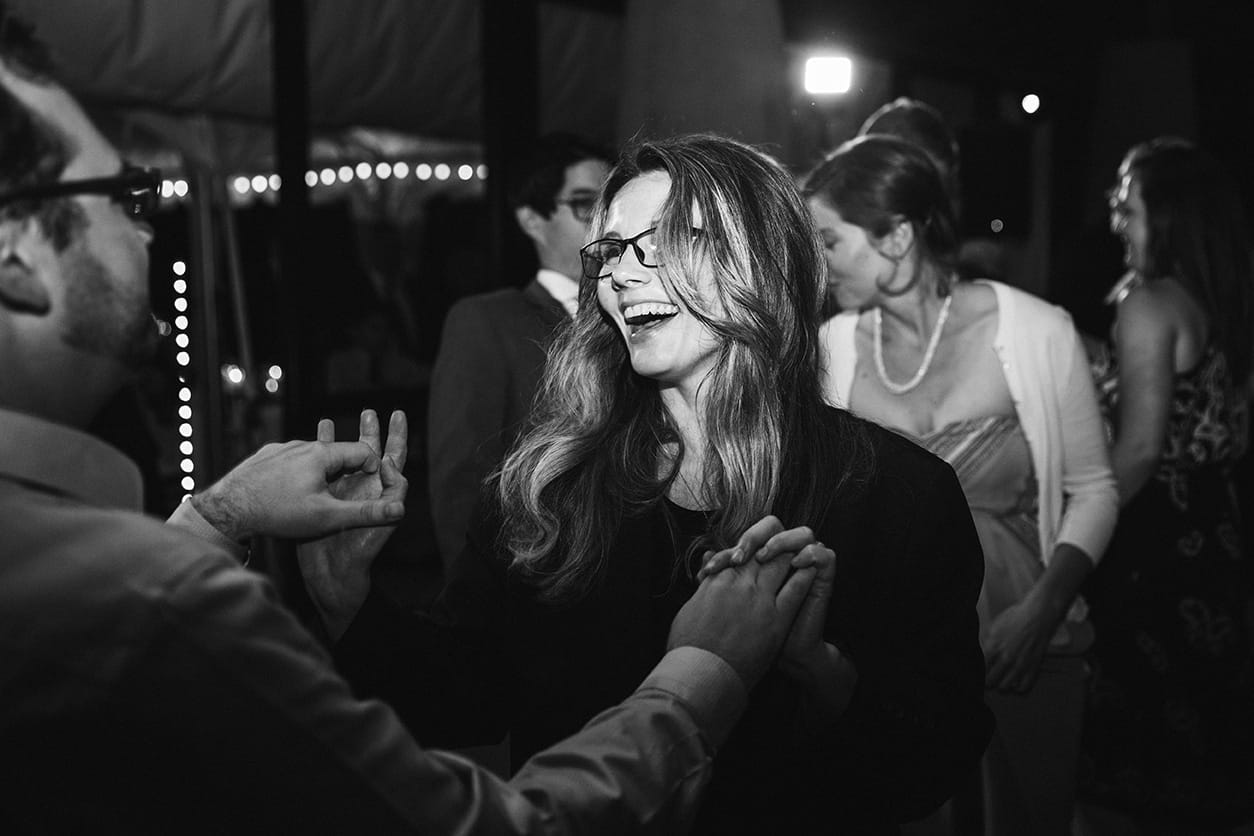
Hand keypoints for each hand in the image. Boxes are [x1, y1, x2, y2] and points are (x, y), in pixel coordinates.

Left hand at [192, 416, 406, 541]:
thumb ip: (365, 513)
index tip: (369, 487)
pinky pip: (290, 461)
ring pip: (312, 457)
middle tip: (345, 491)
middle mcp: (302, 445)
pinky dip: (297, 473)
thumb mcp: (327, 517)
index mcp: (322, 454)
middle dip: (347, 470)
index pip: (362, 452)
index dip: (372, 469)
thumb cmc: (279, 513)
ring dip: (321, 472)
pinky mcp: (263, 456)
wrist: (227, 509)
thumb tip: (399, 509)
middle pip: (337, 453)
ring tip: (317, 495)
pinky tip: (289, 493)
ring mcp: (280, 448)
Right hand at [297, 410, 407, 639]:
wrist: (331, 572)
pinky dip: (316, 453)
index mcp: (381, 489)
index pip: (394, 456)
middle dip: (369, 431)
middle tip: (368, 410)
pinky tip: (309, 443)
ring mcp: (342, 491)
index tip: (397, 414)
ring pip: (341, 458)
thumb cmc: (362, 549)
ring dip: (340, 439)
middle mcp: (364, 487)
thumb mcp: (385, 519)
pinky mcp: (322, 498)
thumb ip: (394, 489)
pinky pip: (319, 470)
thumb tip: (390, 461)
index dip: (397, 436)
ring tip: (330, 420)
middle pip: (368, 451)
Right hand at [669, 528, 815, 689]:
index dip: (751, 550)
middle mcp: (739, 583)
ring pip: (780, 564)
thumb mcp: (689, 609)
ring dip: (789, 556)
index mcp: (718, 580)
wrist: (702, 674)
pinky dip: (804, 575)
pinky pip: (796, 588)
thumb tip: (706, 568)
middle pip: (761, 554)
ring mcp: (759, 599)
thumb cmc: (690, 647)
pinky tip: (811, 567)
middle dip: (772, 547)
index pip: (740, 554)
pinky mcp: (776, 618)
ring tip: (800, 551)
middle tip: (783, 547)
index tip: (759, 552)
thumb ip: (703, 585)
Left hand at [982, 592, 1059, 692]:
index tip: (979, 674)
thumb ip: (987, 642)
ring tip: (1000, 684)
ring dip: (1000, 687)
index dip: (978, 672)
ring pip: (1005, 687)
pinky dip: (1017, 689)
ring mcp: (1021, 664)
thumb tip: (980, 654)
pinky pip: (1024, 687)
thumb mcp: (995, 627)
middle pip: (990, 681)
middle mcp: (1006, 657)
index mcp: (994, 646)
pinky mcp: (1034, 667)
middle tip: (988, 680)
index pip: (980, 668)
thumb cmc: (1016, 618)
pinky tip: (1015, 685)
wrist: (1039, 615)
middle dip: (987, 682)